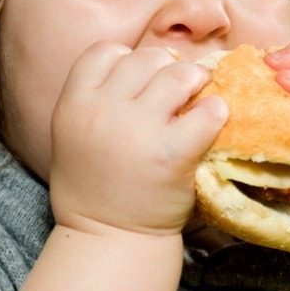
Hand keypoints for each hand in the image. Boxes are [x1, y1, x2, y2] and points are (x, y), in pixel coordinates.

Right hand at [48, 42, 226, 236]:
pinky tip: (213, 119)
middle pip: (146, 59)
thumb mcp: (74, 135)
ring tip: (200, 93)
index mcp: (74, 104)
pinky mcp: (174, 153)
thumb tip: (146, 67)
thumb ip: (96, 99)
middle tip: (178, 87)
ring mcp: (139, 130)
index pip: (106, 51)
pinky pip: (207, 112)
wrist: (109, 239)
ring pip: (178, 75)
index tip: (141, 78)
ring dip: (195, 80)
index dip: (128, 59)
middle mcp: (103, 111)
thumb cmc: (96, 188)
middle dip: (167, 67)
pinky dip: (216, 111)